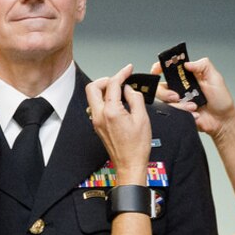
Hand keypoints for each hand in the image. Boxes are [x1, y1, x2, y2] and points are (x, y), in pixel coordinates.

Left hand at [85, 64, 151, 184]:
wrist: (129, 164)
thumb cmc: (137, 146)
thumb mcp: (142, 118)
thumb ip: (135, 98)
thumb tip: (129, 89)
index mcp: (110, 112)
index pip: (112, 84)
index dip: (121, 74)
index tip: (128, 70)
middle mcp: (99, 115)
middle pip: (93, 87)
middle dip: (106, 80)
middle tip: (118, 80)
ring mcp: (96, 121)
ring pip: (93, 97)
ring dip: (104, 90)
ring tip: (120, 91)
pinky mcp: (97, 126)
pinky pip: (96, 106)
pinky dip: (105, 99)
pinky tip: (117, 102)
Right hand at [153, 57, 234, 139]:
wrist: (223, 120)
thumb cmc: (221, 100)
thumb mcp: (215, 78)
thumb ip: (203, 65)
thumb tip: (187, 63)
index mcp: (186, 77)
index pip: (168, 68)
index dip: (159, 67)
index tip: (157, 71)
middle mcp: (180, 88)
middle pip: (160, 87)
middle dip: (165, 92)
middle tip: (176, 96)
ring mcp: (178, 101)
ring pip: (165, 102)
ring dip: (179, 105)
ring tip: (193, 106)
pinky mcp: (179, 113)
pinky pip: (172, 113)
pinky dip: (184, 113)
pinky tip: (195, 113)